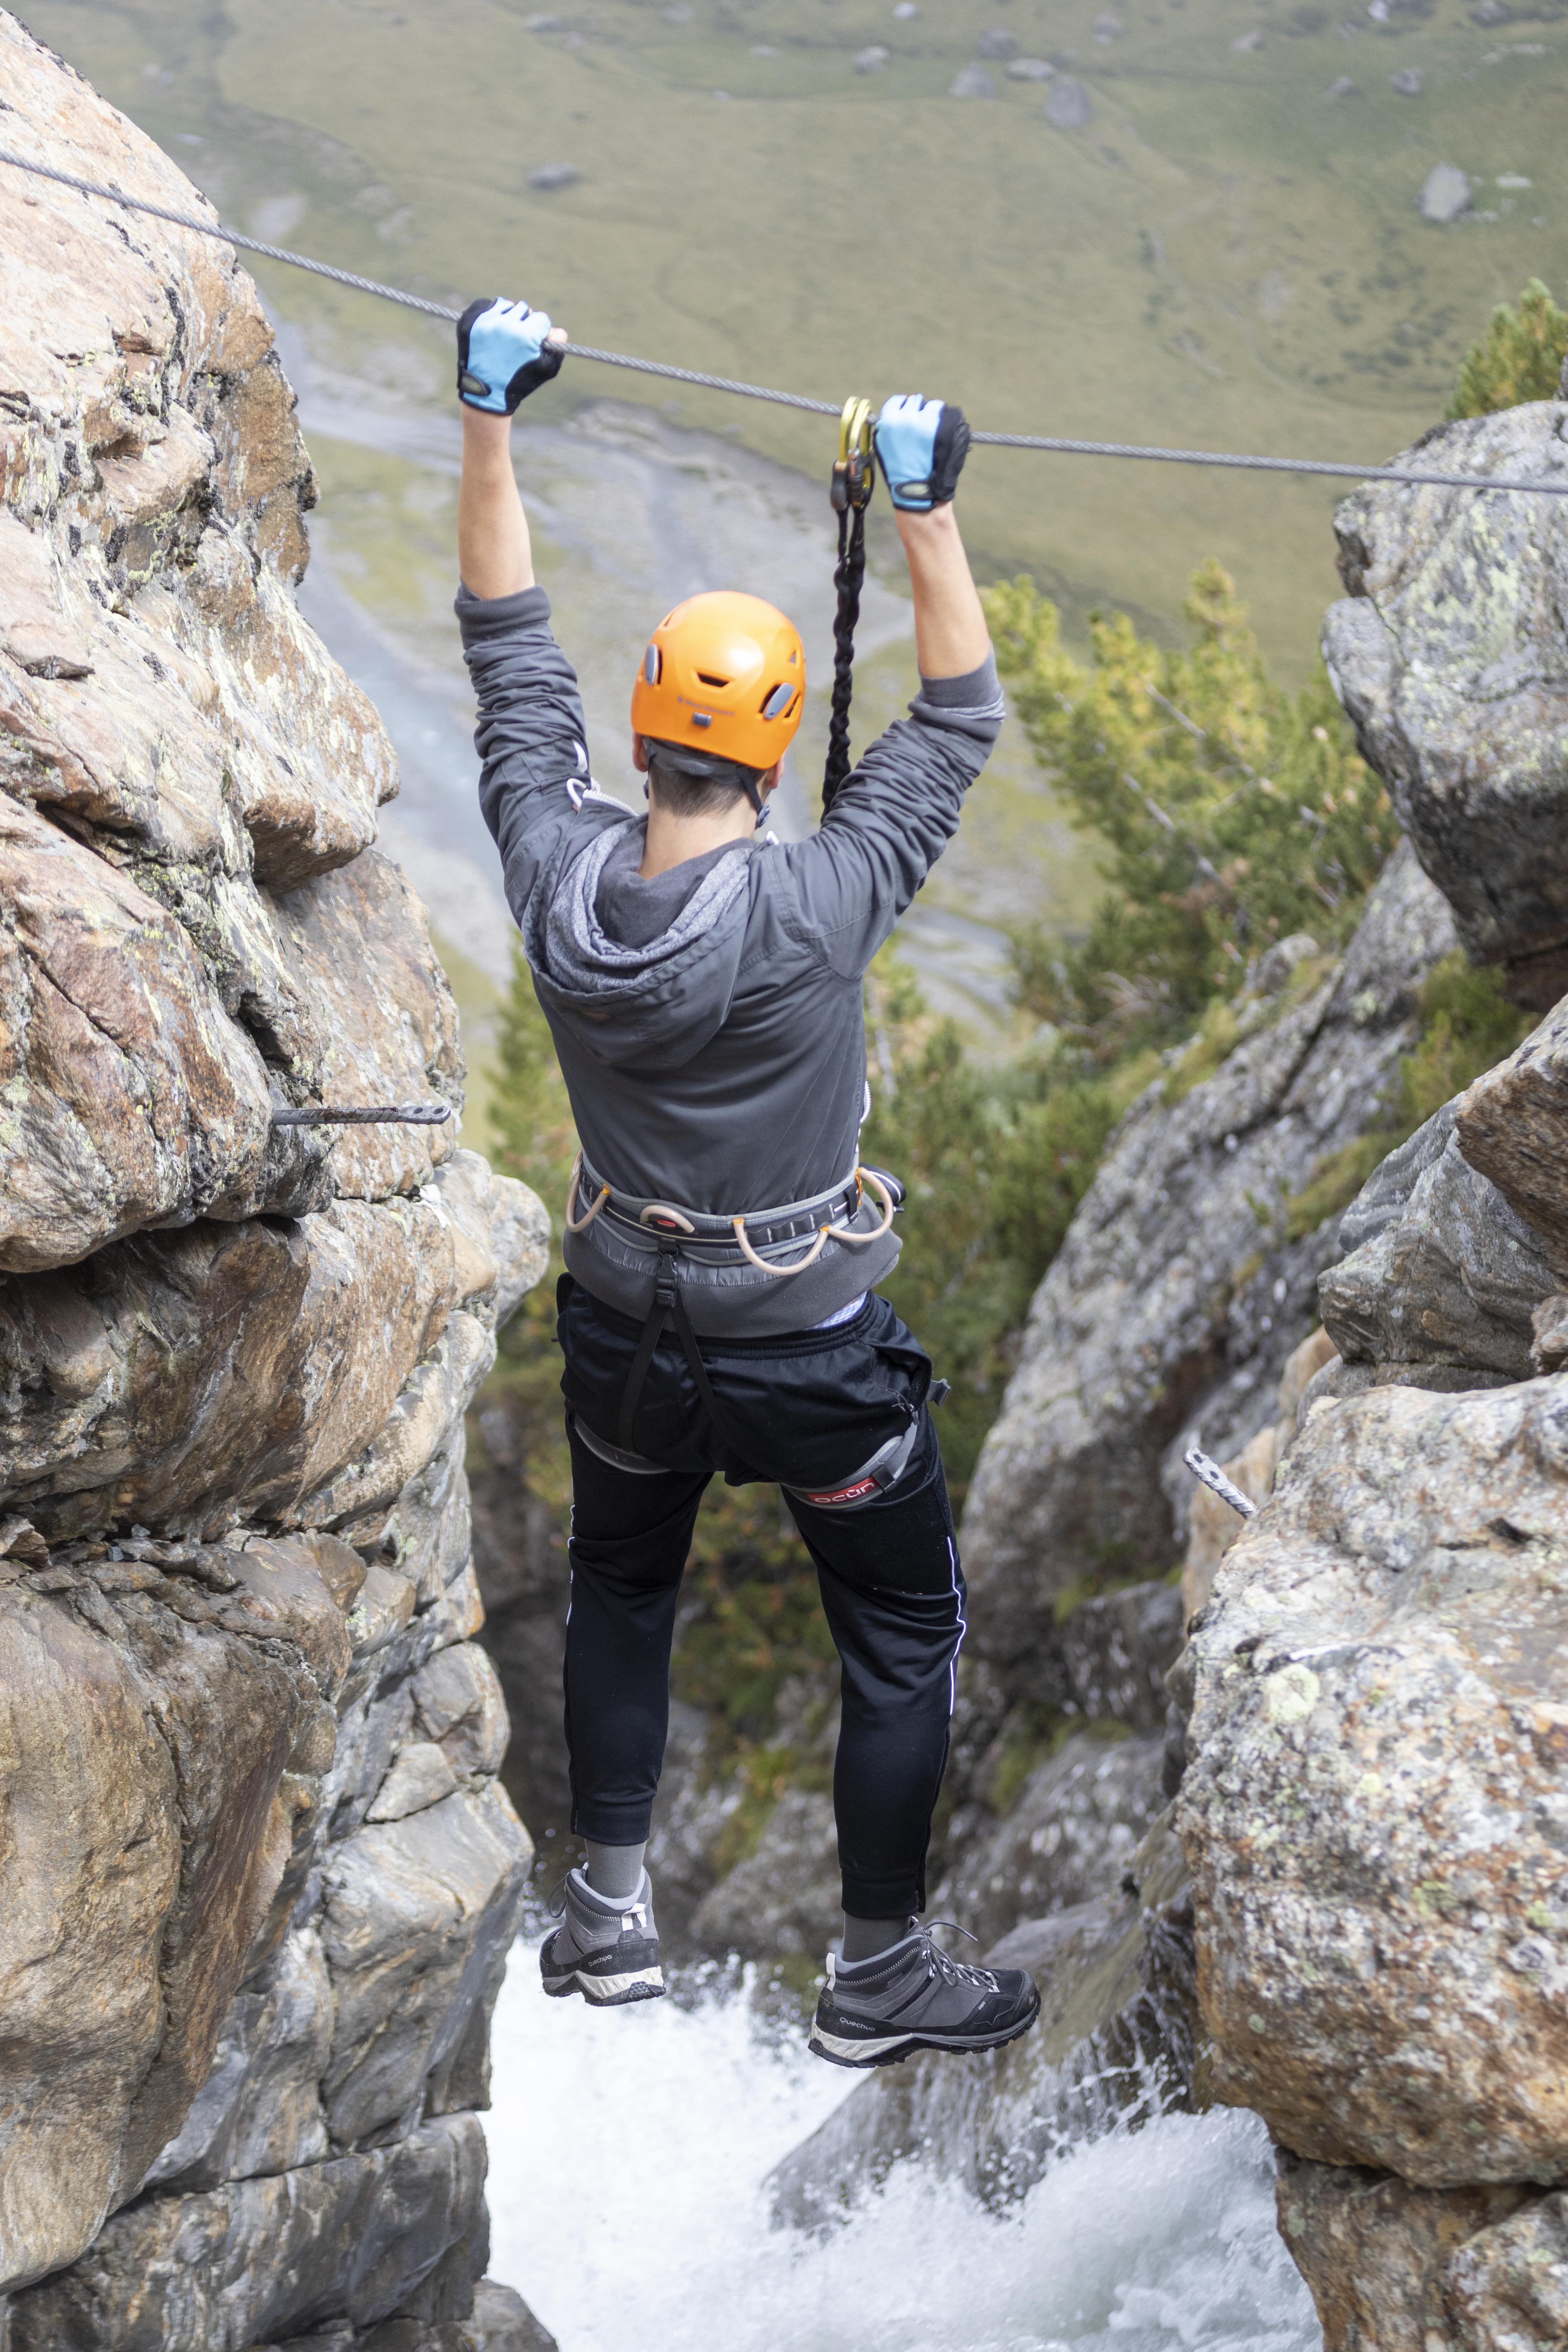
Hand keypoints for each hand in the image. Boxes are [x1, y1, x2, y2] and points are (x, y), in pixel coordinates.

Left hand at [456, 297, 566, 413]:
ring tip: (504, 337)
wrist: (485, 394)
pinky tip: (491, 331)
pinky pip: (485, 304)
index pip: (541, 318)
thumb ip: (557, 345)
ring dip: (508, 317)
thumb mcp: (546, 368)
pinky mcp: (470, 320)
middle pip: (523, 309)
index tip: (533, 342)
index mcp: (525, 335)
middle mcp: (504, 324)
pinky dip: (490, 314)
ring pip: (505, 305)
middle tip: (517, 342)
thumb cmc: (519, 382)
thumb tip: (557, 330)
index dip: (540, 331)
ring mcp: (485, 321)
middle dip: (524, 323)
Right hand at [872, 394, 970, 510]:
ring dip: (932, 413)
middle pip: (913, 401)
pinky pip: (940, 409)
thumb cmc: (900, 473)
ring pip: (929, 404)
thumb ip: (889, 430)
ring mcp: (918, 419)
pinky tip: (943, 431)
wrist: (916, 491)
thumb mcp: (884, 449)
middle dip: (918, 411)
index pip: (895, 402)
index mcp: (886, 424)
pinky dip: (944, 416)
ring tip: (934, 431)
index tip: (910, 416)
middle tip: (923, 428)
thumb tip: (897, 416)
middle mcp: (901, 418)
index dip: (904, 408)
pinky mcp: (934, 423)